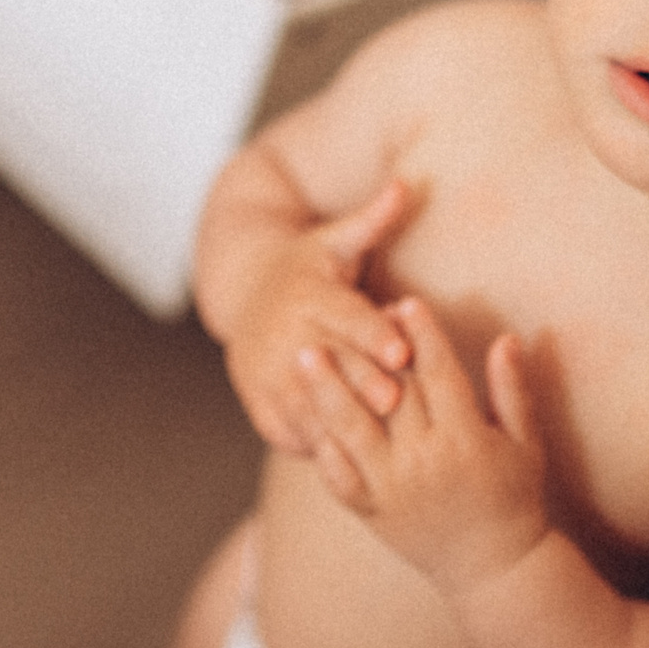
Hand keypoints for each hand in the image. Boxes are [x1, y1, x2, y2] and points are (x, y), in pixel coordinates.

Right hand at [219, 179, 418, 453]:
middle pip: (330, 362)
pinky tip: (349, 464)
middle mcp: (284, 332)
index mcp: (308, 292)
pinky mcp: (258, 402)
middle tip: (396, 403)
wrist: (243, 294)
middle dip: (361, 382)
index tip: (401, 351)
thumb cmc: (307, 267)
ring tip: (379, 444)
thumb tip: (405, 184)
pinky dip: (315, 448)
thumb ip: (372, 220)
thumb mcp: (335, 241)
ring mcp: (266, 371)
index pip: (345, 315)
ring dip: (338, 422)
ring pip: (306, 402)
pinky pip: (288, 431)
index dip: (373, 333)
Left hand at [298, 296, 550, 595]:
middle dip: (368, 350)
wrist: (493, 570)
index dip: (423, 336)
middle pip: (390, 394)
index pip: (439, 376)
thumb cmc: (515, 498)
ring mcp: (393, 490)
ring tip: (304, 352)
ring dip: (325, 389)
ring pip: (352, 430)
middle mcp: (426, 463)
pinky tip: (302, 411)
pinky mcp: (372, 512)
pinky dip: (319, 443)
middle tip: (345, 310)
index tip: (405, 301)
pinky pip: (338, 475)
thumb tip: (507, 337)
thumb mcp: (526, 444)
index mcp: (467, 441)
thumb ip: (512, 390)